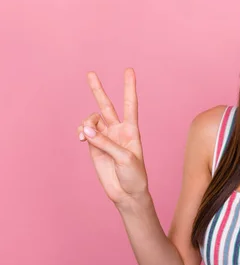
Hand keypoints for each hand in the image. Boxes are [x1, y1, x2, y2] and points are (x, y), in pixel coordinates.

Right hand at [78, 68, 148, 206]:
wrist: (127, 193)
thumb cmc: (134, 175)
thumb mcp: (124, 158)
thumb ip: (105, 143)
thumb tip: (85, 129)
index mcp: (131, 130)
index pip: (130, 104)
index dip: (129, 87)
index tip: (129, 71)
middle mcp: (118, 130)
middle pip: (107, 105)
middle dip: (98, 90)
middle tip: (90, 73)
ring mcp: (105, 137)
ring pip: (92, 119)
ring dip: (87, 123)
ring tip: (85, 133)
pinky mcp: (94, 146)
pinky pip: (84, 132)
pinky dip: (81, 131)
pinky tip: (81, 136)